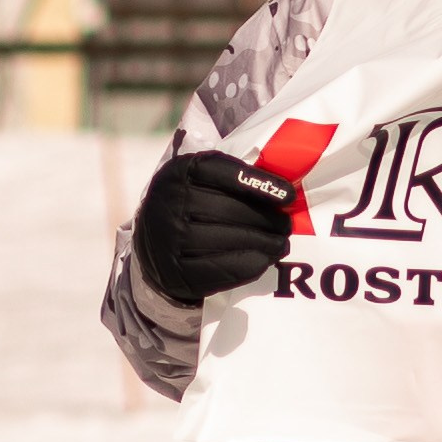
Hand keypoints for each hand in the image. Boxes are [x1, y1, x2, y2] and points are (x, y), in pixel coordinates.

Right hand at [134, 152, 294, 305]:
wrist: (153, 241)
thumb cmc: (191, 203)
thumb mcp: (200, 179)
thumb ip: (231, 176)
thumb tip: (282, 192)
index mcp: (181, 171)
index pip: (224, 172)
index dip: (258, 183)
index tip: (288, 196)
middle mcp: (171, 201)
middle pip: (230, 209)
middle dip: (267, 219)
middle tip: (286, 226)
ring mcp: (171, 237)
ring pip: (228, 240)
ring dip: (263, 244)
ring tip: (281, 245)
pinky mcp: (176, 270)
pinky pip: (220, 268)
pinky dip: (249, 265)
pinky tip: (264, 260)